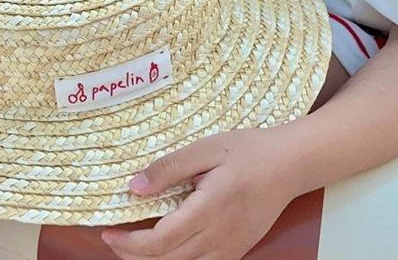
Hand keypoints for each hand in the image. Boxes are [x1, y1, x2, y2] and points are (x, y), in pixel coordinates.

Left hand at [101, 127, 300, 259]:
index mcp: (209, 209)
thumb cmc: (250, 151)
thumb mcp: (207, 148)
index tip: (108, 232)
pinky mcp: (236, 251)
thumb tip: (135, 187)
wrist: (289, 165)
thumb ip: (170, 168)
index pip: (159, 241)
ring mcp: (229, 249)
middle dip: (133, 255)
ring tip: (133, 246)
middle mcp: (218, 237)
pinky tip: (166, 248)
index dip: (128, 243)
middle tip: (113, 240)